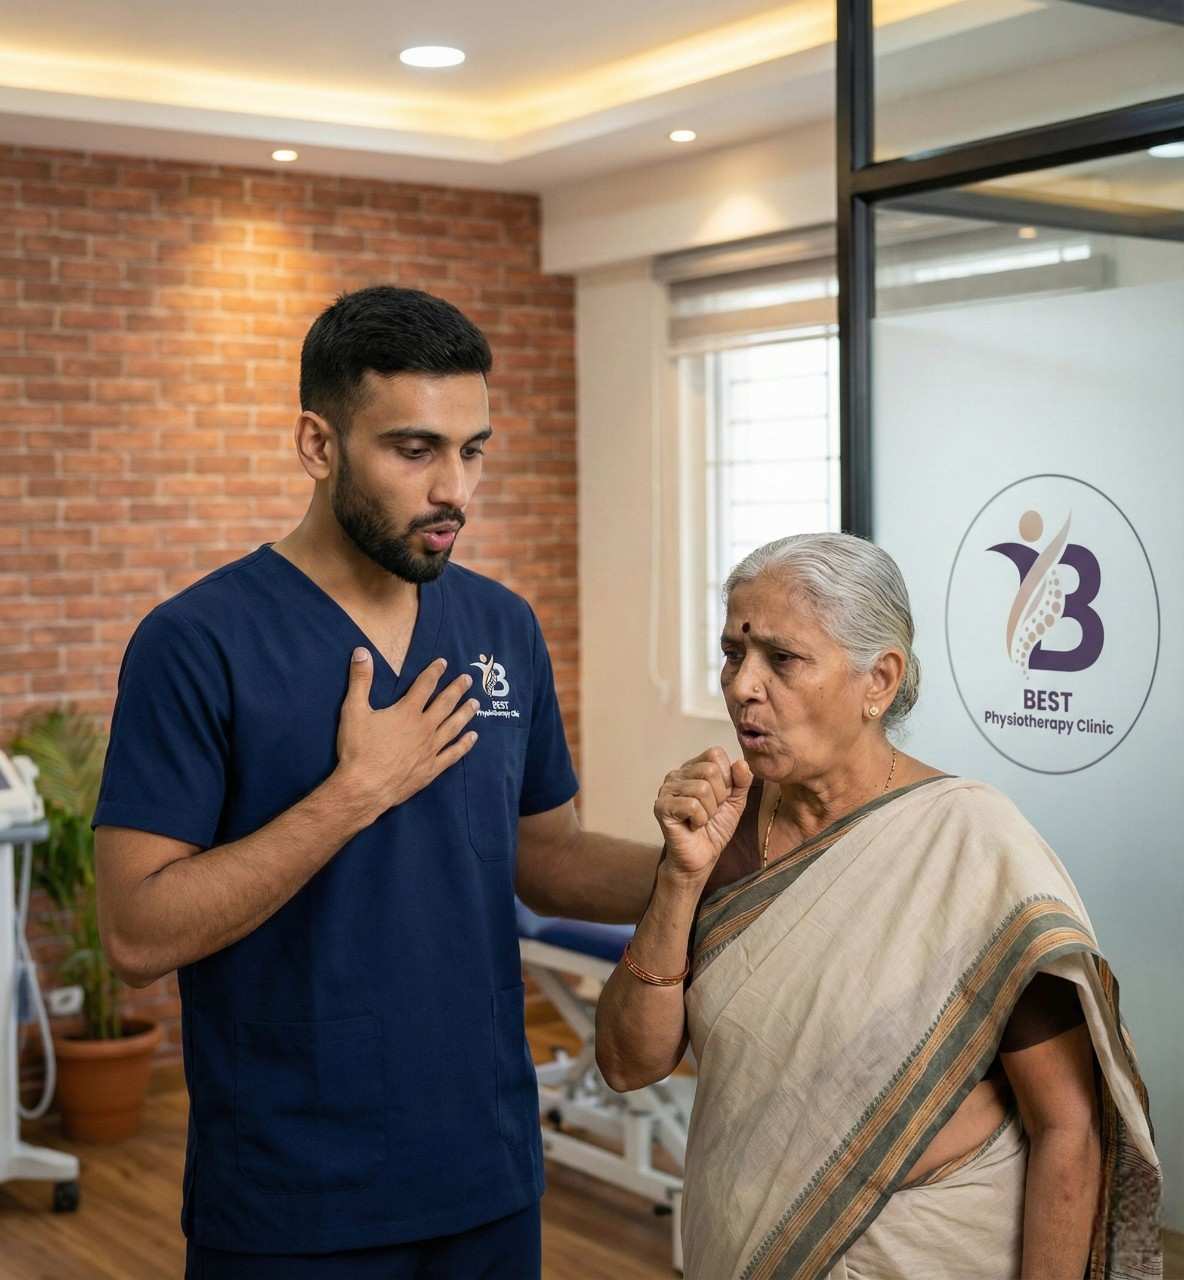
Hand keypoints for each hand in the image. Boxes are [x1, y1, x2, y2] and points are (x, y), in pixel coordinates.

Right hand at [335, 650, 478, 819]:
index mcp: (407, 712)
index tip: (444, 663)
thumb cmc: (358, 749)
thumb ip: (360, 680)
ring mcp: (430, 749)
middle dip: (457, 689)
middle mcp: (424, 728)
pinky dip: (465, 744)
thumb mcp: (353, 710)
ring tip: (475, 703)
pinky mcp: (432, 769)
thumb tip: (361, 651)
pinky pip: (453, 754)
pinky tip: (473, 737)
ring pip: (454, 726)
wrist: (365, 787)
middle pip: (445, 703)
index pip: (424, 685)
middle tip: (468, 679)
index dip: (434, 672)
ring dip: (465, 713)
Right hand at [654, 748, 752, 881]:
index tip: (721, 797)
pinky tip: (693, 825)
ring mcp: (666, 789)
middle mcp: (677, 774)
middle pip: (710, 770)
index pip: (715, 754)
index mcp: (693, 768)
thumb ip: (741, 781)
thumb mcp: (736, 802)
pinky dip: (700, 819)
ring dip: (709, 811)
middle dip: (719, 797)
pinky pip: (692, 805)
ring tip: (701, 819)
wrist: (701, 858)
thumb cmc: (714, 829)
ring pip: (702, 788)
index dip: (727, 778)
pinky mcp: (662, 807)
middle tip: (711, 811)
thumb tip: (741, 763)